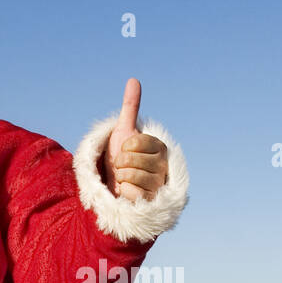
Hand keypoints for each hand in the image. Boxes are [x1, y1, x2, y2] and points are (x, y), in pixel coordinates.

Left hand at [103, 78, 168, 201]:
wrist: (118, 187)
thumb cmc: (122, 158)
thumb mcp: (123, 131)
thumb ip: (131, 107)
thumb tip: (133, 80)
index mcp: (160, 147)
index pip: (136, 142)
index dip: (124, 146)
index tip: (126, 149)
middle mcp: (164, 165)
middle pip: (131, 160)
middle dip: (121, 163)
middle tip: (124, 167)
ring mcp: (159, 184)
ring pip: (131, 176)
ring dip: (121, 178)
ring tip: (126, 180)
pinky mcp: (152, 201)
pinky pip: (131, 193)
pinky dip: (124, 192)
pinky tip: (128, 193)